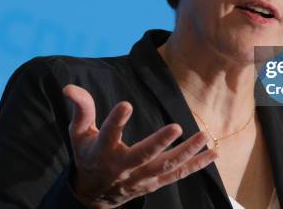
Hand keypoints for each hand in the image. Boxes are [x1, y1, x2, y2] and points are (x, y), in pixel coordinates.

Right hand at [62, 84, 216, 208]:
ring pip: (165, 167)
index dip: (115, 121)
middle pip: (142, 156)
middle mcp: (122, 167)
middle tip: (175, 127)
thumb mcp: (78, 133)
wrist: (93, 195)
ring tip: (204, 136)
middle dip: (158, 143)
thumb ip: (81, 109)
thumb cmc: (88, 155)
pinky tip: (213, 153)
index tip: (125, 104)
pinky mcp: (154, 183)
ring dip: (186, 153)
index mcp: (102, 152)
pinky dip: (196, 165)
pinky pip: (178, 175)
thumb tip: (69, 87)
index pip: (108, 135)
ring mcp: (140, 178)